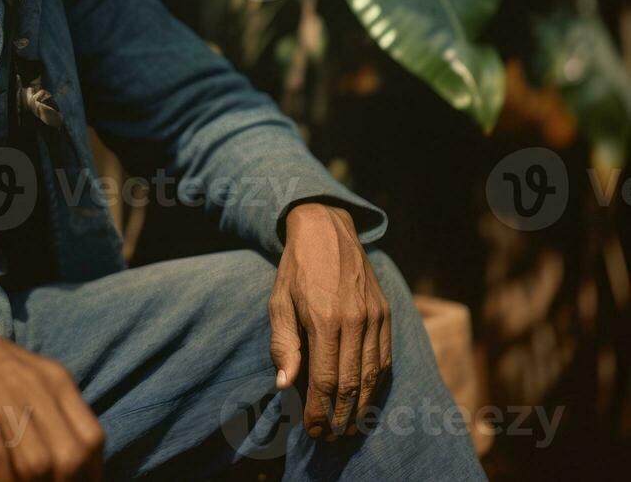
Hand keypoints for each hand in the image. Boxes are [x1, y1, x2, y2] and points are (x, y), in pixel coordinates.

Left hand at [269, 203, 391, 440]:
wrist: (327, 230)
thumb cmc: (296, 269)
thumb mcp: (278, 302)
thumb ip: (283, 344)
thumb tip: (285, 385)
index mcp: (324, 319)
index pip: (325, 380)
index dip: (320, 411)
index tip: (313, 431)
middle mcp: (355, 320)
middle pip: (352, 384)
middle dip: (341, 416)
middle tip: (330, 437)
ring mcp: (375, 317)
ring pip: (373, 375)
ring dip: (362, 406)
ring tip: (349, 427)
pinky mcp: (387, 313)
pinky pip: (385, 357)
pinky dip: (376, 383)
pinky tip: (365, 396)